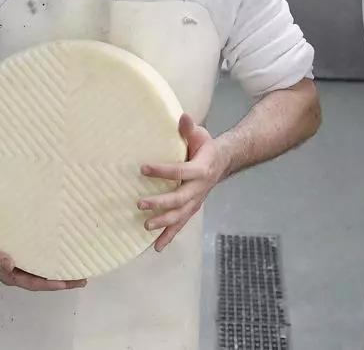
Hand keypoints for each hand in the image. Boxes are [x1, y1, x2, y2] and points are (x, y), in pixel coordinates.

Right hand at [0, 240, 86, 290]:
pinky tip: (65, 248)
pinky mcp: (24, 247)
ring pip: (44, 267)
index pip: (34, 283)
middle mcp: (18, 269)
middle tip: (82, 278)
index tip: (67, 283)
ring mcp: (22, 259)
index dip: (51, 284)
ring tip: (78, 265)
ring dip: (60, 268)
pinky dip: (54, 254)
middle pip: (43, 278)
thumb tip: (10, 265)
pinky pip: (42, 254)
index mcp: (10, 274)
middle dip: (62, 280)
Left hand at [139, 114, 229, 251]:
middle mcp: (200, 188)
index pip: (181, 171)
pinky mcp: (192, 208)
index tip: (143, 168)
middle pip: (180, 199)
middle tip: (140, 203)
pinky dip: (169, 236)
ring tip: (146, 225)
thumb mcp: (200, 135)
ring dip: (164, 222)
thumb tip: (183, 116)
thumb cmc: (206, 146)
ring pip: (181, 216)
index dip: (162, 170)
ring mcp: (196, 201)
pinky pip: (181, 224)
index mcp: (202, 169)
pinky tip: (157, 247)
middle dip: (160, 203)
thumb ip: (189, 128)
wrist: (222, 162)